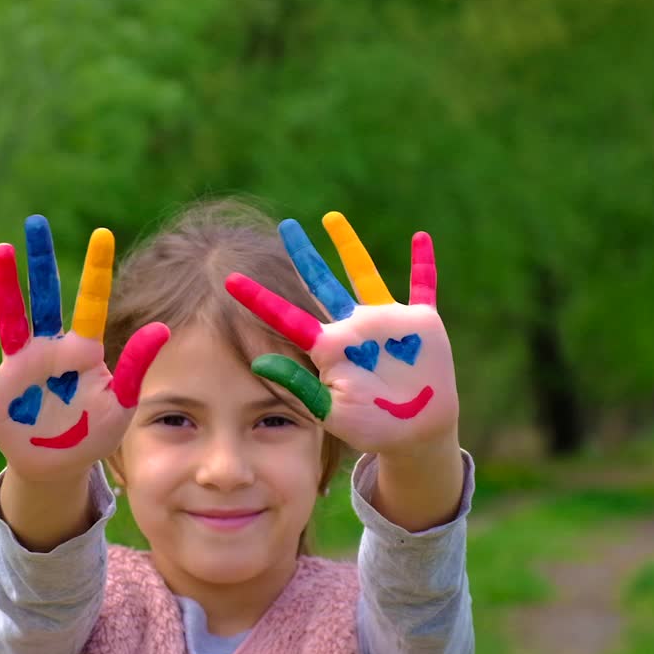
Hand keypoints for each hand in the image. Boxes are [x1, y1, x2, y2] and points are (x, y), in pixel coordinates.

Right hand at [0, 215, 168, 481]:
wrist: (58, 465)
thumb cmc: (94, 430)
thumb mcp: (122, 401)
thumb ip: (135, 365)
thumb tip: (161, 328)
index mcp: (83, 351)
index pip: (91, 303)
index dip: (97, 270)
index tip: (103, 234)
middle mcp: (49, 349)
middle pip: (45, 297)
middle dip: (41, 261)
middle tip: (36, 221)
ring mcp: (20, 366)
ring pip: (12, 318)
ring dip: (7, 286)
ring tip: (2, 251)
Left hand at [225, 212, 457, 455]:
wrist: (415, 435)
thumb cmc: (370, 427)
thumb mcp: (330, 411)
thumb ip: (299, 386)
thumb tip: (259, 362)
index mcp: (328, 347)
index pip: (287, 317)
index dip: (258, 299)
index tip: (230, 279)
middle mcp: (352, 327)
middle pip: (321, 282)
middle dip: (303, 255)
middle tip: (285, 226)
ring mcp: (386, 322)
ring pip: (364, 274)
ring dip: (350, 246)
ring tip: (331, 219)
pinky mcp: (421, 323)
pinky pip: (423, 285)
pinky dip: (423, 262)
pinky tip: (421, 237)